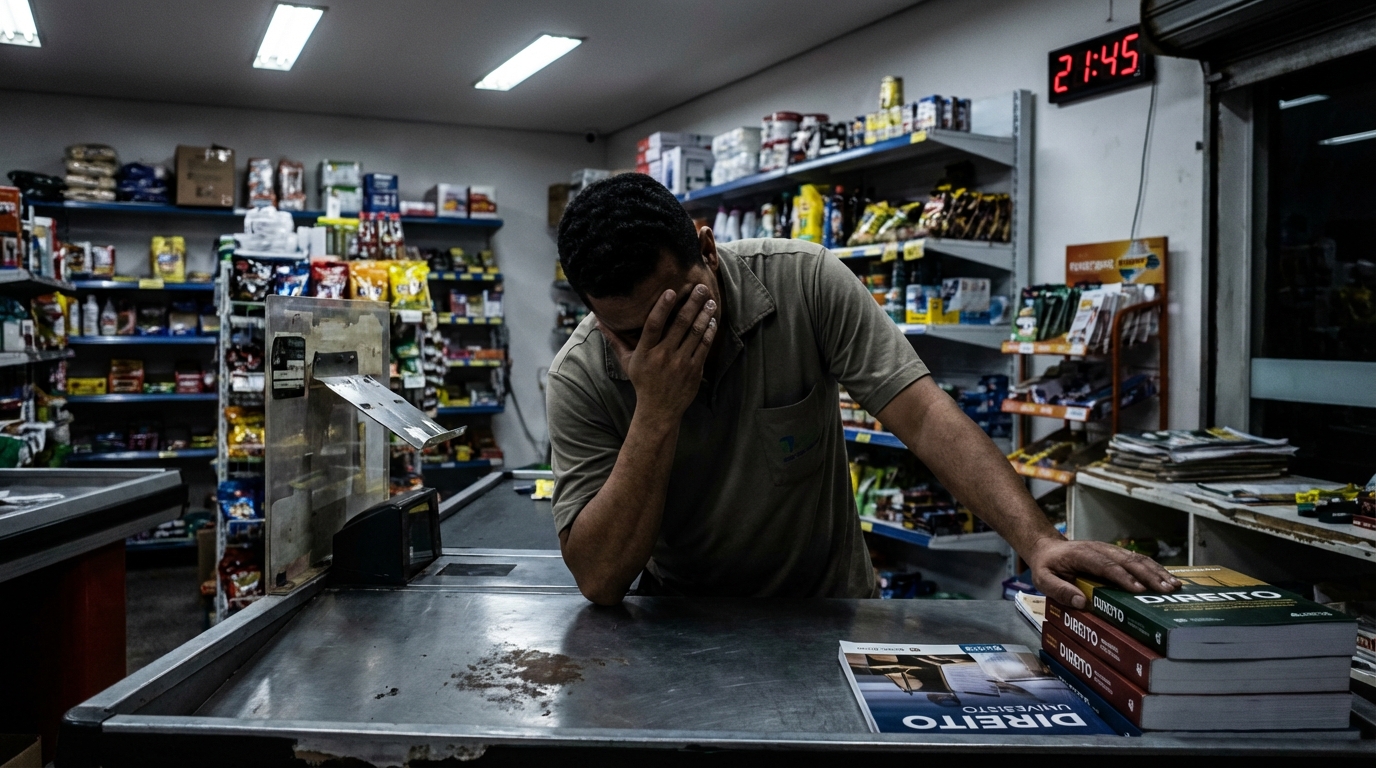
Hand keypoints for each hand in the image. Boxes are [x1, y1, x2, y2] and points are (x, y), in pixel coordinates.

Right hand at [599, 285, 717, 423]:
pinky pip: (704, 346)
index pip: (653, 325)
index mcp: (645, 352)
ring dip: (704, 314)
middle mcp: (663, 356)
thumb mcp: (627, 361)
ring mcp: (680, 363)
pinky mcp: (694, 370)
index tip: (671, 291)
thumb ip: (615, 340)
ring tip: (710, 300)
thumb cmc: (642, 382)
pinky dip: (709, 331)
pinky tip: (712, 319)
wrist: (659, 410)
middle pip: (679, 324)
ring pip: (695, 333)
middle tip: (700, 287)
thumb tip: (598, 321)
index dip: (662, 307)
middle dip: (691, 304)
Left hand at [1025, 537, 1180, 608]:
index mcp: (1082, 555)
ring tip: (1174, 586)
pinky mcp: (1116, 554)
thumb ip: (1059, 590)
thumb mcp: (1043, 579)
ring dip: (1157, 572)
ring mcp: (1110, 550)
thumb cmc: (1047, 566)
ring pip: (1137, 559)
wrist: (1047, 547)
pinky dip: (1154, 569)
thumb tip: (1082, 602)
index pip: (1106, 566)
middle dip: (1150, 576)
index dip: (1123, 577)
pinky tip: (1168, 579)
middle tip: (1167, 590)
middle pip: (1128, 561)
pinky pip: (1138, 560)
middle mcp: (1100, 550)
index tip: (1139, 590)